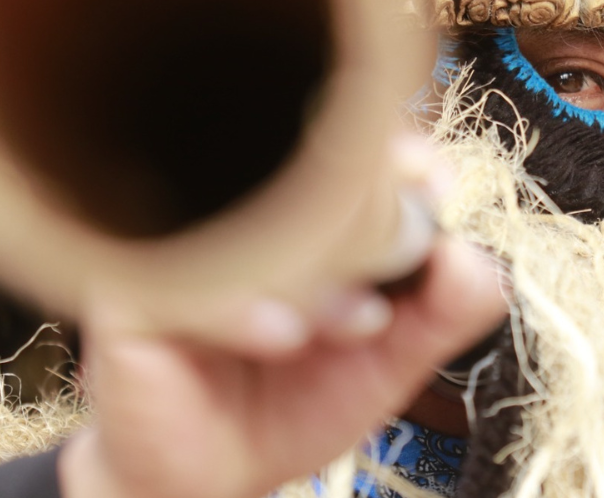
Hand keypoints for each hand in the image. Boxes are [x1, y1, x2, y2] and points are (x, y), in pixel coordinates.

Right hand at [59, 141, 505, 497]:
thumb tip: (471, 254)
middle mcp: (235, 211)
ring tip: (356, 323)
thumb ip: (444, 308)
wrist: (210, 477)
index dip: (397, 155)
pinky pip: (187, 282)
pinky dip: (246, 308)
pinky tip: (281, 337)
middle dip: (368, 218)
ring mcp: (180, 247)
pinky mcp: (132, 298)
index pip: (345, 140)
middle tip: (400, 272)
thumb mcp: (389, 359)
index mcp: (296, 208)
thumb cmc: (292, 401)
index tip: (432, 190)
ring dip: (318, 271)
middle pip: (299, 164)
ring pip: (248, 216)